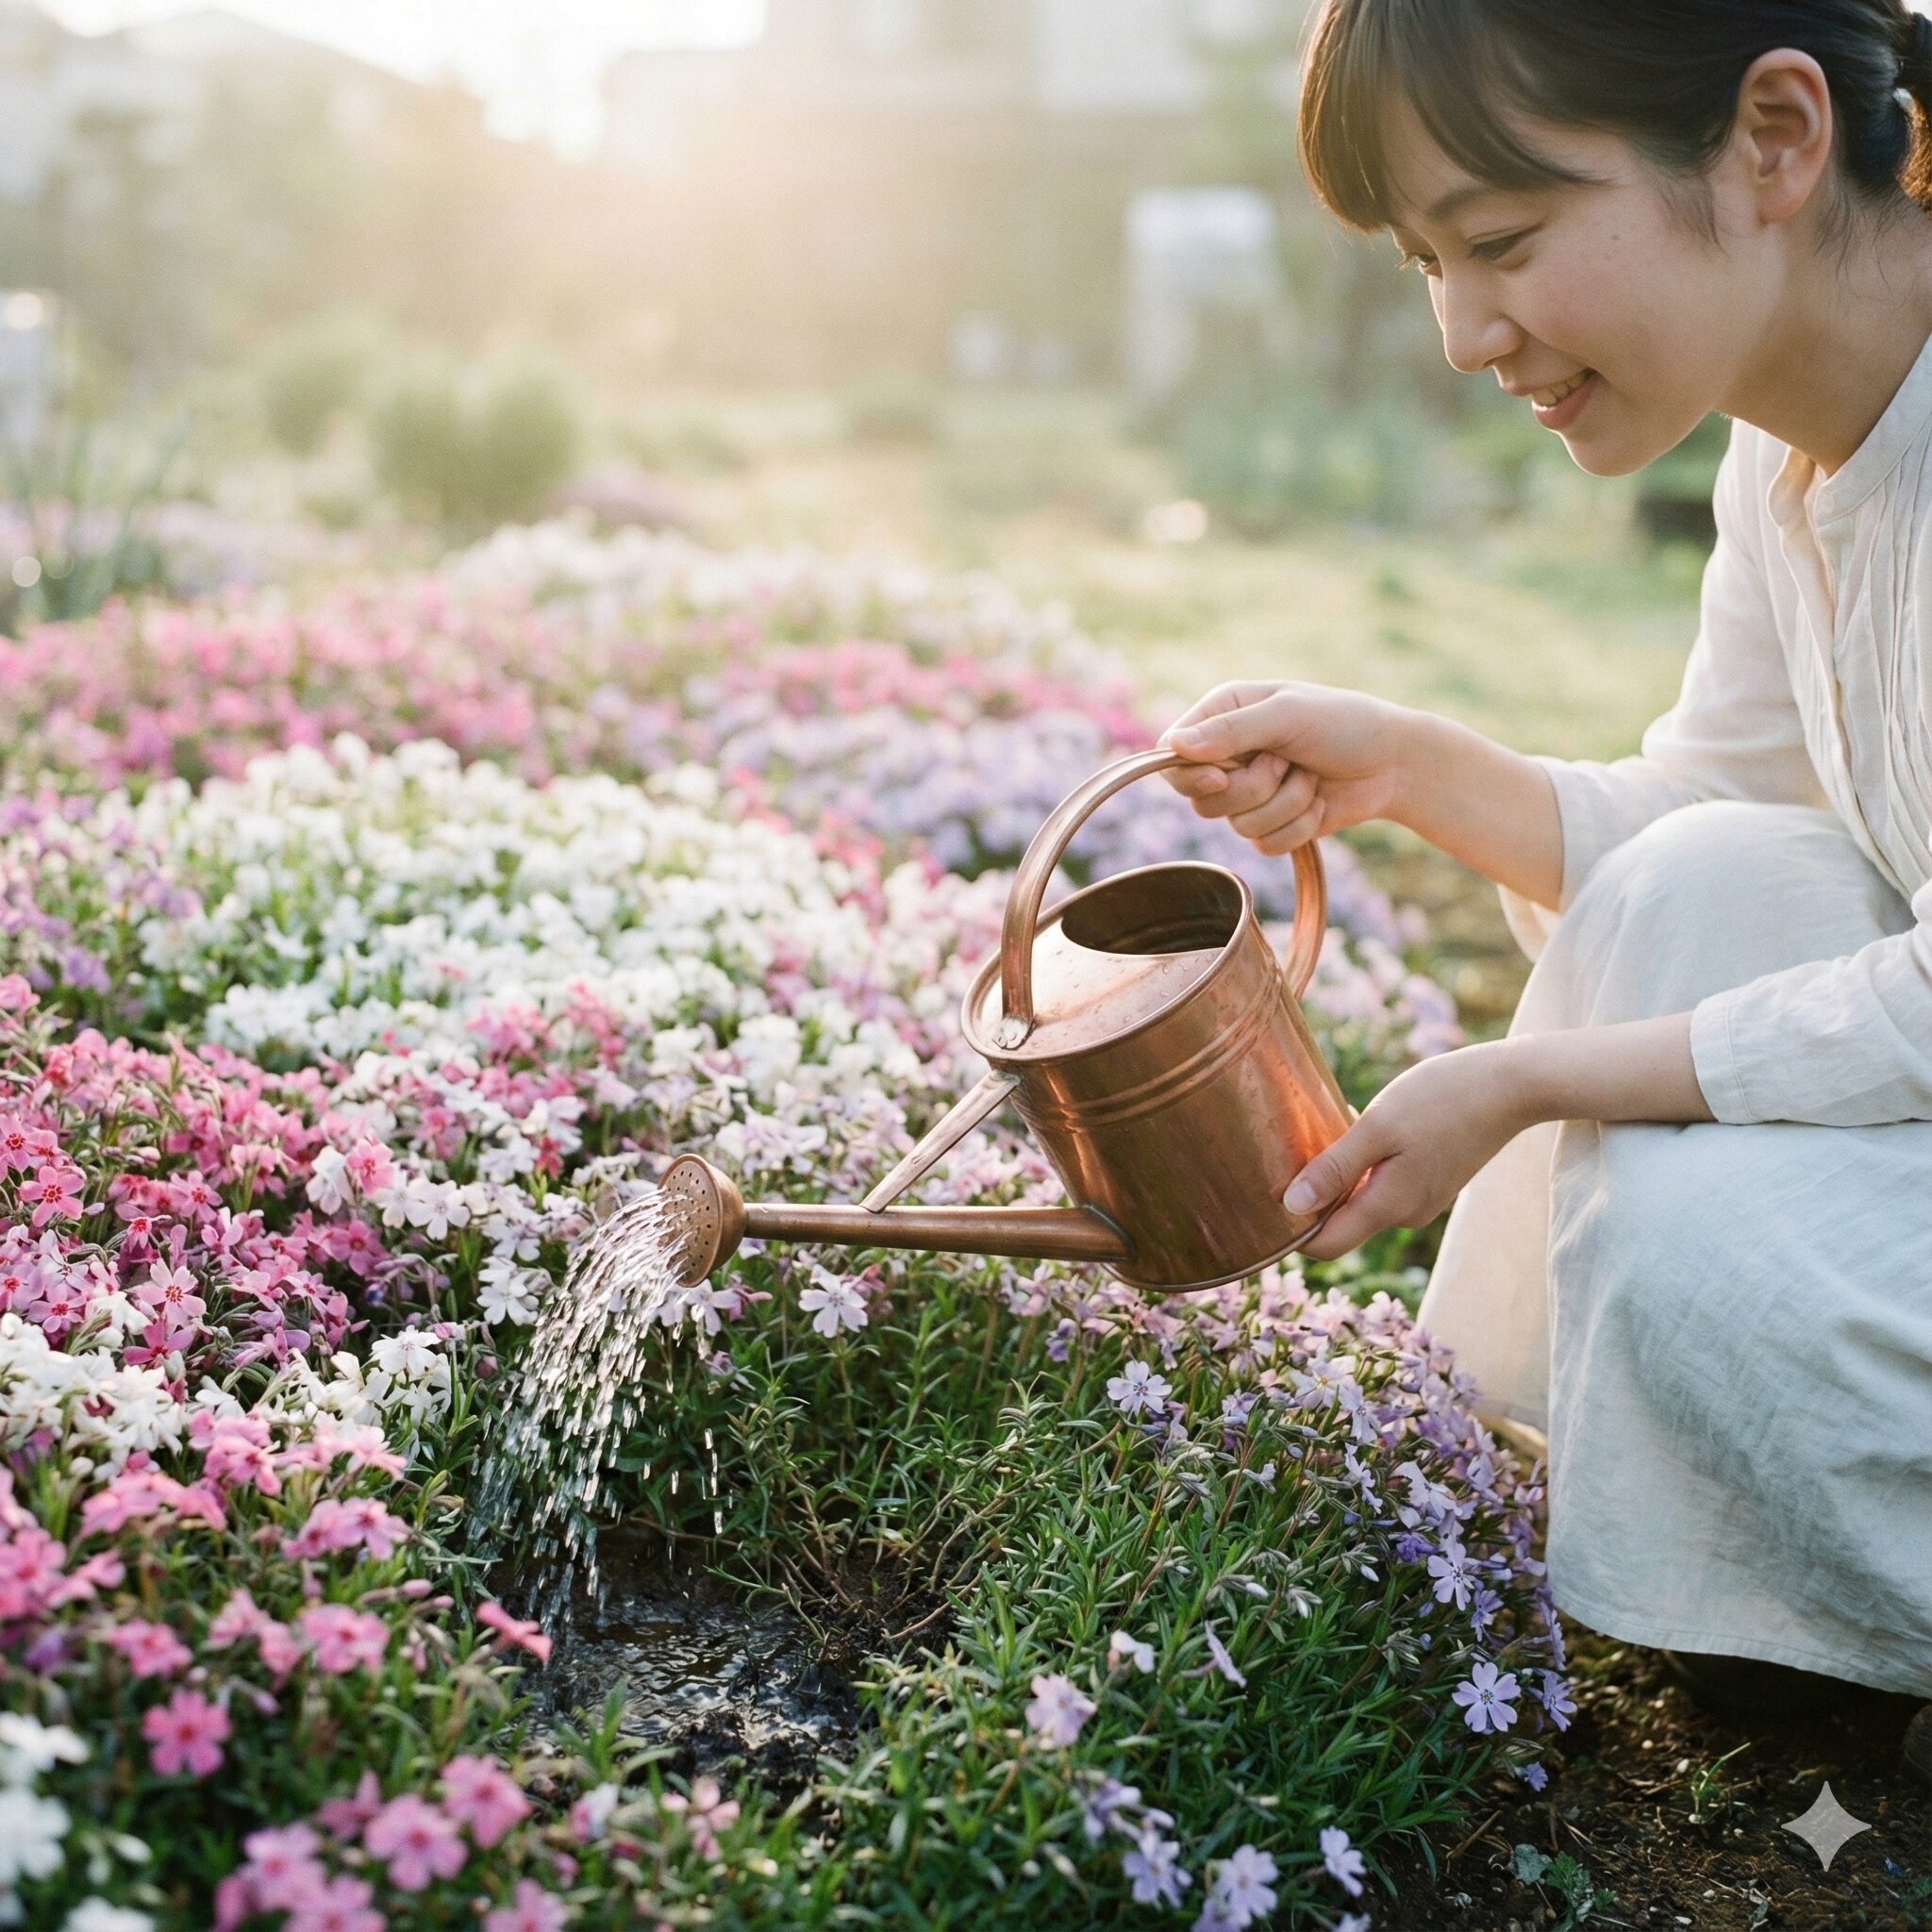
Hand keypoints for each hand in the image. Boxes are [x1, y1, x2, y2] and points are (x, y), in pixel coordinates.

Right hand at [1158, 680, 1414, 856]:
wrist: (1395, 763)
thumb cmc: (1345, 724)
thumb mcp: (1289, 715)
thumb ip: (1232, 730)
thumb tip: (1175, 746)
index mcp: (1223, 715)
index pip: (1172, 754)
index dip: (1190, 775)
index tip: (1221, 778)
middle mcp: (1229, 755)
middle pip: (1202, 799)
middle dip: (1254, 788)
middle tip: (1286, 762)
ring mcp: (1249, 793)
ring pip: (1237, 825)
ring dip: (1285, 804)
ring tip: (1310, 777)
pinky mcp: (1271, 824)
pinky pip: (1264, 845)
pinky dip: (1299, 827)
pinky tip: (1318, 802)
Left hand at [1284, 1041, 1541, 1260]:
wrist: (1512, 1085)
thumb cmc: (1442, 1098)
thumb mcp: (1378, 1127)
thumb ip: (1334, 1169)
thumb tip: (1290, 1208)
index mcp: (1389, 1208)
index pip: (1324, 1247)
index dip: (1290, 1231)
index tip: (1266, 1193)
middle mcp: (1405, 1215)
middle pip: (1339, 1223)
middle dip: (1313, 1193)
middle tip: (1296, 1145)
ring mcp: (1422, 1200)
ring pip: (1360, 1200)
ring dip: (1339, 1171)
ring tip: (1335, 1124)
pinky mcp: (1431, 1182)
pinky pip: (1382, 1184)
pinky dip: (1364, 1162)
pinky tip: (1363, 1124)